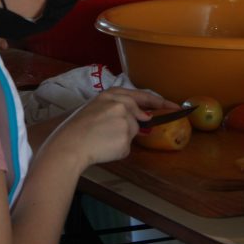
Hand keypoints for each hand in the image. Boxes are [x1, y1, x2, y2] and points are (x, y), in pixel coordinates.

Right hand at [51, 88, 174, 167]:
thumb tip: (144, 119)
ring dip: (122, 138)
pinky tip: (104, 147)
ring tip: (100, 139)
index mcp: (113, 94)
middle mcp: (122, 104)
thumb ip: (120, 109)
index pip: (142, 95)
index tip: (173, 105)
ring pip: (132, 132)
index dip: (160, 101)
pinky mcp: (126, 137)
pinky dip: (118, 149)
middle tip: (121, 131)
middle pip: (139, 116)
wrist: (70, 143)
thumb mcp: (98, 108)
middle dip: (134, 124)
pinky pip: (127, 146)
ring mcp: (125, 120)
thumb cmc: (79, 127)